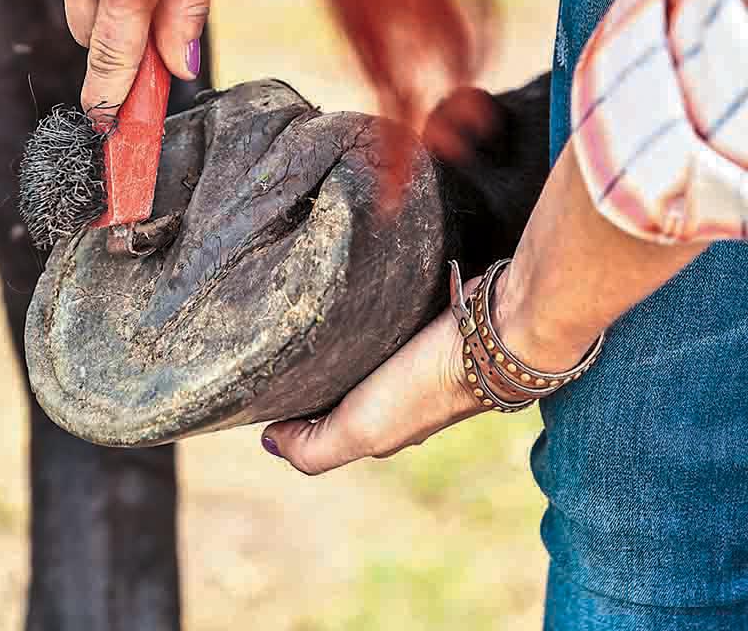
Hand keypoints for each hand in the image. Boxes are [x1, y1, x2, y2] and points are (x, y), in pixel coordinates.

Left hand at [261, 279, 488, 475]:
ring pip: (351, 361)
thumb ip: (313, 448)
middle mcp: (389, 401)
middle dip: (302, 378)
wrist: (495, 336)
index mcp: (374, 430)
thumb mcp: (361, 429)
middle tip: (274, 348)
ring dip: (328, 347)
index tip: (258, 383)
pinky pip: (375, 330)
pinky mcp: (418, 330)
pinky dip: (355, 323)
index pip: (314, 427)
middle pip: (331, 394)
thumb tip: (270, 442)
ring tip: (300, 321)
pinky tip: (343, 305)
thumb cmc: (426, 385)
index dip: (284, 410)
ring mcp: (406, 366)